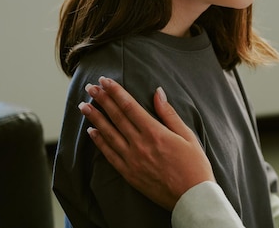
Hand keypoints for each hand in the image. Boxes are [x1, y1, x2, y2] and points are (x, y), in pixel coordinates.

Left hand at [78, 77, 214, 210]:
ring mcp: (132, 160)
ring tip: (84, 106)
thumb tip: (158, 92)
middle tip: (90, 87)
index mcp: (155, 132)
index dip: (115, 92)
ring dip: (95, 118)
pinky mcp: (129, 173)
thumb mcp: (187, 135)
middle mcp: (140, 144)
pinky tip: (92, 132)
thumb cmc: (194, 165)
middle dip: (102, 100)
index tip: (105, 81)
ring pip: (108, 134)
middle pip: (116, 117)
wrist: (192, 197)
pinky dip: (99, 142)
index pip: (129, 106)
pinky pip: (110, 155)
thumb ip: (169, 113)